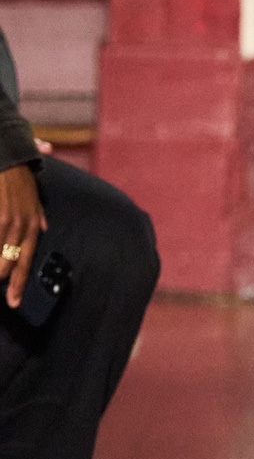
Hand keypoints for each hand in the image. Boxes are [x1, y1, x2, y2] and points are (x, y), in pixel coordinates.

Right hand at [0, 164, 45, 309]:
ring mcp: (5, 222)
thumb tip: (44, 225)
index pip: (26, 260)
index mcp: (32, 223)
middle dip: (2, 278)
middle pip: (10, 263)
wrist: (6, 157)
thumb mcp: (34, 194)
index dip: (19, 283)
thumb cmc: (19, 175)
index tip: (14, 300)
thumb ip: (38, 212)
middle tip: (0, 291)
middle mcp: (20, 226)